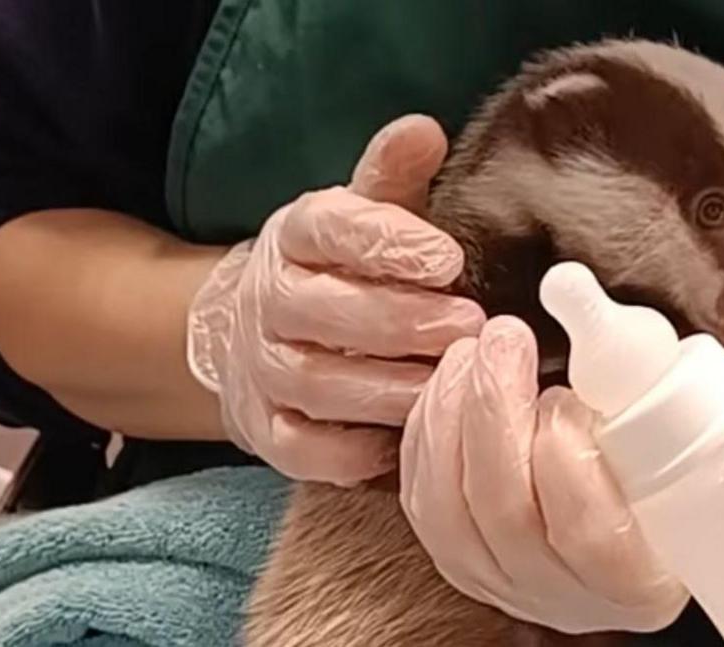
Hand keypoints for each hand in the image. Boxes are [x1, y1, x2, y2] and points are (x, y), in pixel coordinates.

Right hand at [187, 115, 484, 485]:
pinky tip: (408, 441)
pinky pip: (303, 448)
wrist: (254, 330)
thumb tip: (425, 129)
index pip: (330, 229)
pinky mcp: (266, 429)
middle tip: (469, 326)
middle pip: (326, 312)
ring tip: (453, 383)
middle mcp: (270, 301)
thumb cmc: (335, 269)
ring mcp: (263, 369)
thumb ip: (393, 178)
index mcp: (295, 237)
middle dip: (402, 321)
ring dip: (390, 387)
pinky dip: (353, 452)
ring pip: (318, 383)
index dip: (388, 243)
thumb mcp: (360, 213)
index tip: (447, 257)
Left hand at [400, 317, 723, 633]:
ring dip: (450, 415)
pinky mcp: (454, 550)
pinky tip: (449, 378)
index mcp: (640, 579)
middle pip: (502, 514)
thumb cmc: (700, 470)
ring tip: (475, 348)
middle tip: (507, 337)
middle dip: (493, 414)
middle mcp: (562, 595)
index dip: (567, 460)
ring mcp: (498, 579)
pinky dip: (423, 431)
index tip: (573, 392)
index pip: (589, 536)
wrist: (651, 510)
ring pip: (447, 507)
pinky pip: (418, 494)